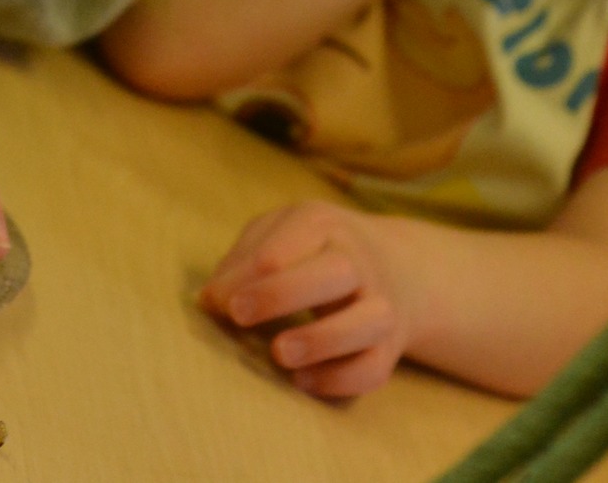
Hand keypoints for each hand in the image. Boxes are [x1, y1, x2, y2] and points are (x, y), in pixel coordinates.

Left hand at [198, 200, 426, 398]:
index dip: (242, 276)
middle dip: (283, 293)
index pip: (284, 245)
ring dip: (322, 339)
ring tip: (279, 353)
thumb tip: (209, 299)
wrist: (397, 267)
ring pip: (369, 321)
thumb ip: (243, 259)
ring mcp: (381, 305)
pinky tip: (302, 381)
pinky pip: (373, 369)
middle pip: (336, 271)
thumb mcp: (280, 234)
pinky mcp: (388, 348)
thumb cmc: (315, 251)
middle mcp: (359, 262)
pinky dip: (339, 380)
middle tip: (239, 315)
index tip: (214, 302)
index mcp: (323, 226)